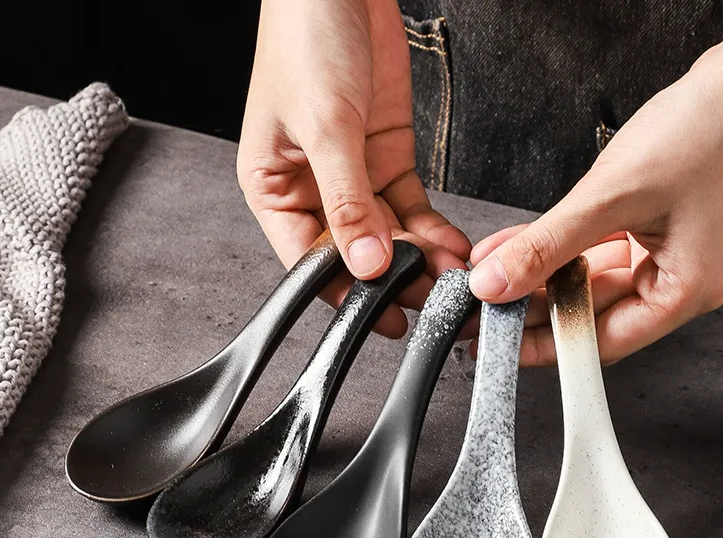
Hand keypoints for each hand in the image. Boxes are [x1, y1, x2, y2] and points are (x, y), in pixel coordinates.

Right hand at [238, 0, 470, 337]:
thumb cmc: (306, 36)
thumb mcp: (325, 125)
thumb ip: (346, 200)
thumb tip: (367, 264)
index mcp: (273, 188)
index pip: (306, 258)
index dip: (343, 291)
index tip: (380, 316)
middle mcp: (311, 189)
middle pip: (352, 252)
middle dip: (390, 279)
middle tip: (426, 302)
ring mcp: (351, 176)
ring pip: (387, 235)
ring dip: (417, 259)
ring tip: (447, 281)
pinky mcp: (385, 159)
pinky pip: (409, 207)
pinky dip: (431, 230)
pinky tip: (450, 249)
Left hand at [468, 0, 722, 364]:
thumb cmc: (715, 128)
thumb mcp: (613, 196)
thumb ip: (548, 245)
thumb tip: (498, 283)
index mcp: (685, 290)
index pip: (601, 340)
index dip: (547, 346)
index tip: (503, 345)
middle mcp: (677, 278)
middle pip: (591, 310)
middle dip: (534, 307)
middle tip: (486, 307)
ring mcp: (665, 251)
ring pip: (586, 277)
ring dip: (538, 273)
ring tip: (492, 273)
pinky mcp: (652, 225)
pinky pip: (592, 247)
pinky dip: (556, 246)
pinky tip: (516, 247)